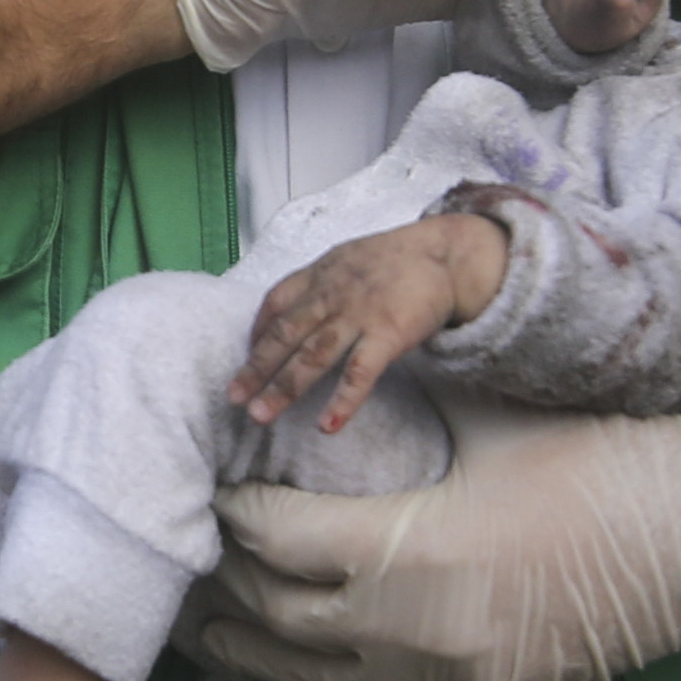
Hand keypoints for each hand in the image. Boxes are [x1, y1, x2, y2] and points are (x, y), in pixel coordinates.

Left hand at [195, 396, 680, 680]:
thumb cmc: (602, 463)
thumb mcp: (490, 421)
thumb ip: (409, 408)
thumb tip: (345, 373)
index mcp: (409, 547)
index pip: (278, 539)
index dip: (237, 516)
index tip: (219, 491)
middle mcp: (409, 628)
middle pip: (274, 614)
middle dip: (229, 581)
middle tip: (202, 551)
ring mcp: (437, 679)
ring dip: (249, 655)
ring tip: (207, 628)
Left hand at [237, 215, 505, 436]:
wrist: (446, 255)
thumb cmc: (396, 261)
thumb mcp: (347, 259)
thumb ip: (320, 284)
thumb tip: (294, 313)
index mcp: (319, 274)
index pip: (274, 304)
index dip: (256, 333)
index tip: (246, 357)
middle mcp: (331, 295)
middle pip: (284, 335)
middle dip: (256, 368)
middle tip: (234, 397)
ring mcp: (358, 315)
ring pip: (312, 357)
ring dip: (283, 388)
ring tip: (261, 416)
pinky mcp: (388, 334)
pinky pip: (360, 373)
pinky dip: (342, 400)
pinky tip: (327, 425)